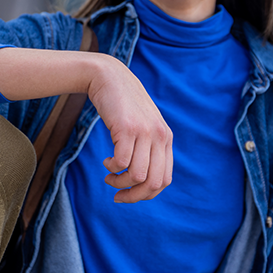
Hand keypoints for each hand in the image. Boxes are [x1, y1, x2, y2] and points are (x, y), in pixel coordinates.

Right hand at [86, 55, 172, 202]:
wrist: (109, 76)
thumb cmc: (122, 104)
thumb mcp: (142, 125)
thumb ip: (147, 146)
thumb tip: (141, 179)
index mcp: (166, 138)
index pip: (164, 180)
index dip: (146, 194)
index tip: (128, 195)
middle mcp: (160, 136)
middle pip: (153, 183)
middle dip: (133, 196)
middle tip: (117, 195)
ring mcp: (145, 132)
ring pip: (138, 175)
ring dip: (120, 182)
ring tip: (109, 176)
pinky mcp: (127, 128)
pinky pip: (121, 162)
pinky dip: (112, 167)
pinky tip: (106, 161)